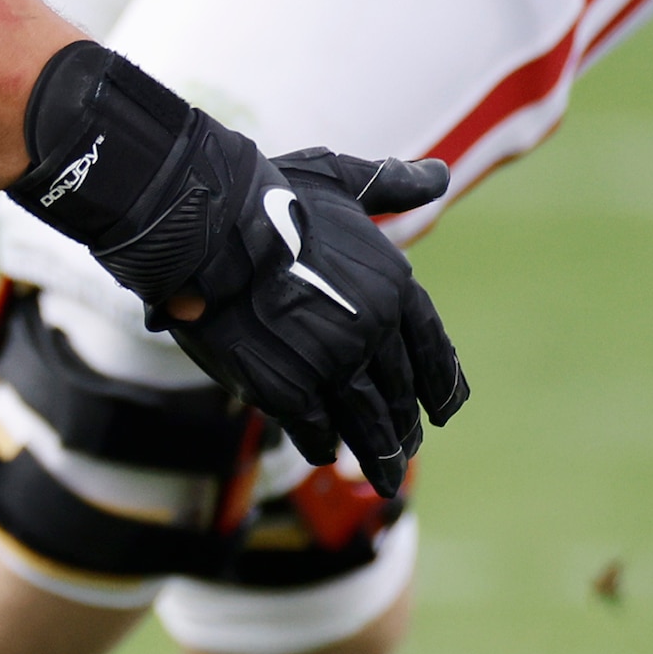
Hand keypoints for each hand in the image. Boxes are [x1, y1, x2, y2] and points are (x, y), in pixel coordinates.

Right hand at [5, 42, 471, 498]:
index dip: (441, 386)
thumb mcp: (343, 179)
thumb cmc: (270, 195)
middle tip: (405, 448)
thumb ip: (392, 185)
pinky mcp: (290, 391)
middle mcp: (375, 330)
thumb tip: (438, 175)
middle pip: (399, 393)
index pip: (432, 348)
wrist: (208, 227)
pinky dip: (324, 445)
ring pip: (367, 423)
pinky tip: (325, 451)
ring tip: (382, 477)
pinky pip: (316, 431)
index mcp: (396, 285)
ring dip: (377, 454)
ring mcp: (334, 364)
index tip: (444, 411)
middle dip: (404, 427)